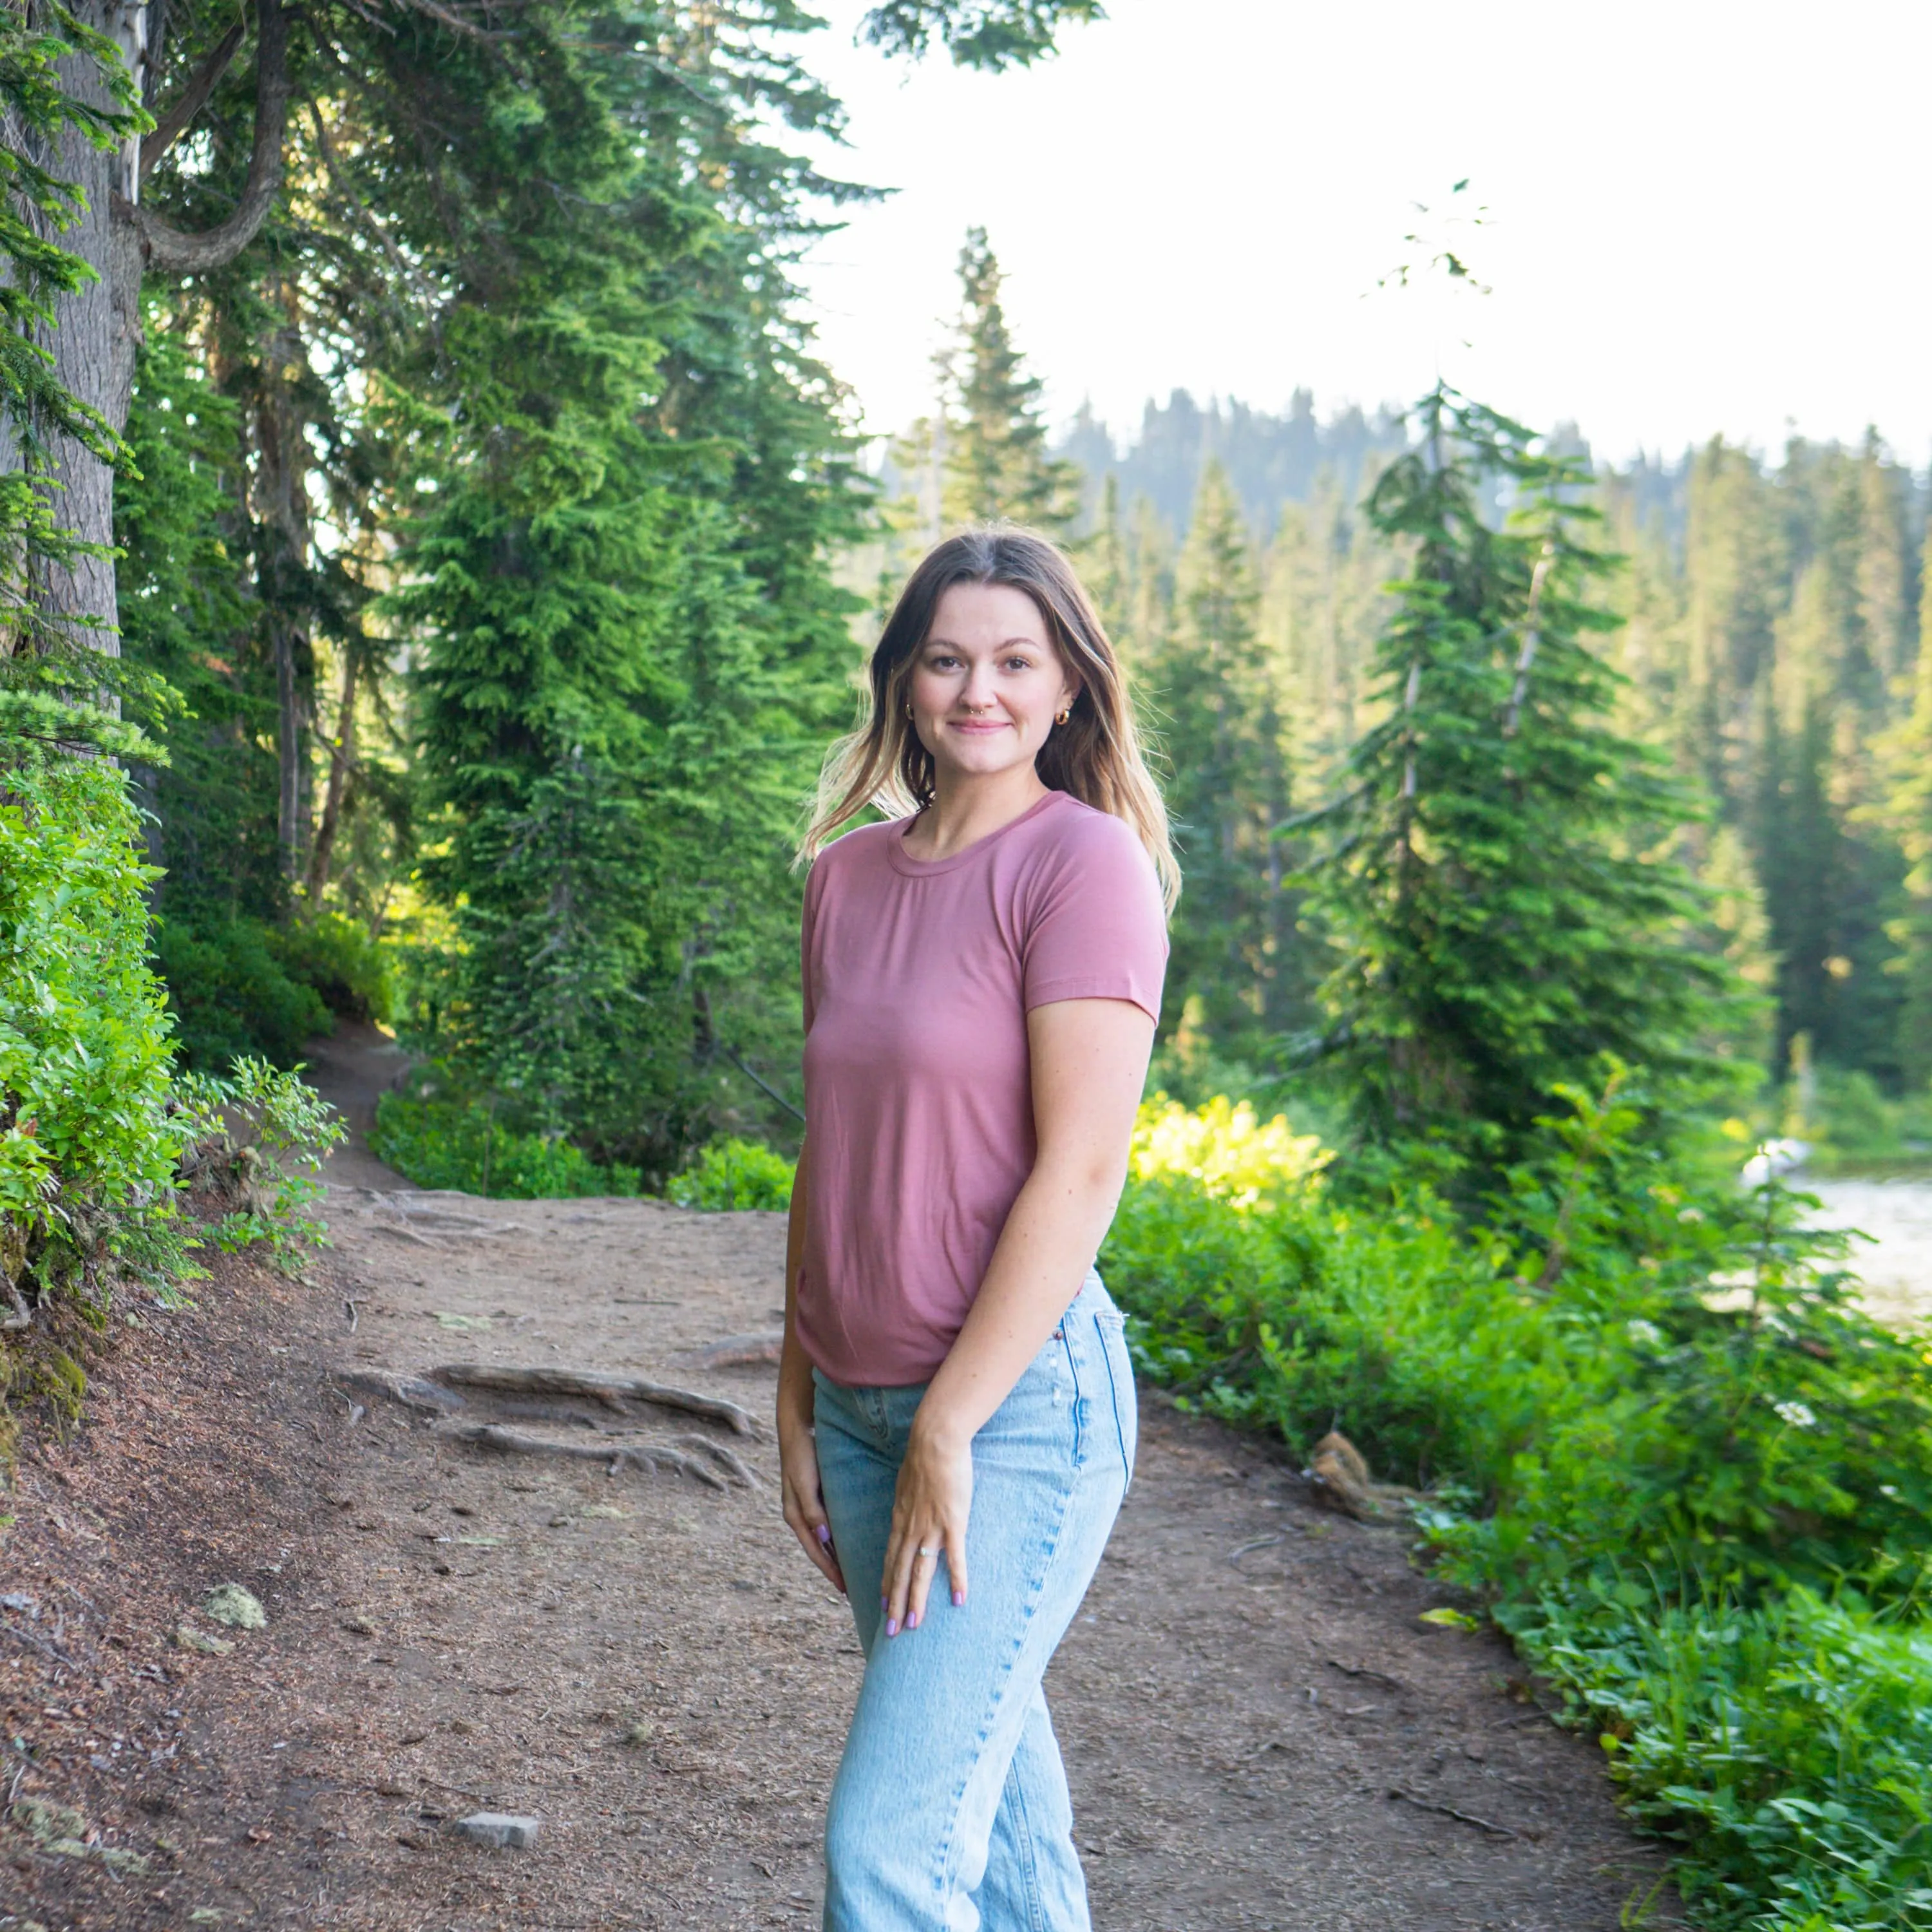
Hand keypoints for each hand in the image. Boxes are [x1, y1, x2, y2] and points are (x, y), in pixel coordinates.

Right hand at [778, 1393, 843, 1595]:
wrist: (796, 1428)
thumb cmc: (802, 1454)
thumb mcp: (805, 1482)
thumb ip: (813, 1509)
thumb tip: (823, 1536)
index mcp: (795, 1516)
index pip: (816, 1551)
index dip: (830, 1570)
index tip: (846, 1589)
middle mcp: (799, 1515)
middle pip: (818, 1550)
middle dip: (833, 1569)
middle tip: (851, 1588)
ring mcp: (805, 1507)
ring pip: (821, 1539)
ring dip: (833, 1555)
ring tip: (850, 1570)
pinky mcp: (813, 1497)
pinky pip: (824, 1524)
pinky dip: (833, 1538)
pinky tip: (845, 1541)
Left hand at [882, 1413, 971, 1635]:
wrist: (935, 1440)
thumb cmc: (925, 1456)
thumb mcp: (907, 1483)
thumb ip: (908, 1502)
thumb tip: (908, 1511)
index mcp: (900, 1519)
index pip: (890, 1558)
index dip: (886, 1584)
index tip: (882, 1605)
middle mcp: (911, 1528)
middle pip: (900, 1572)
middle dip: (895, 1603)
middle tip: (890, 1632)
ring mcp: (931, 1527)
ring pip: (920, 1572)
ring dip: (916, 1601)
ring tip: (913, 1625)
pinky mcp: (953, 1522)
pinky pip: (954, 1557)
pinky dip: (956, 1579)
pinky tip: (959, 1599)